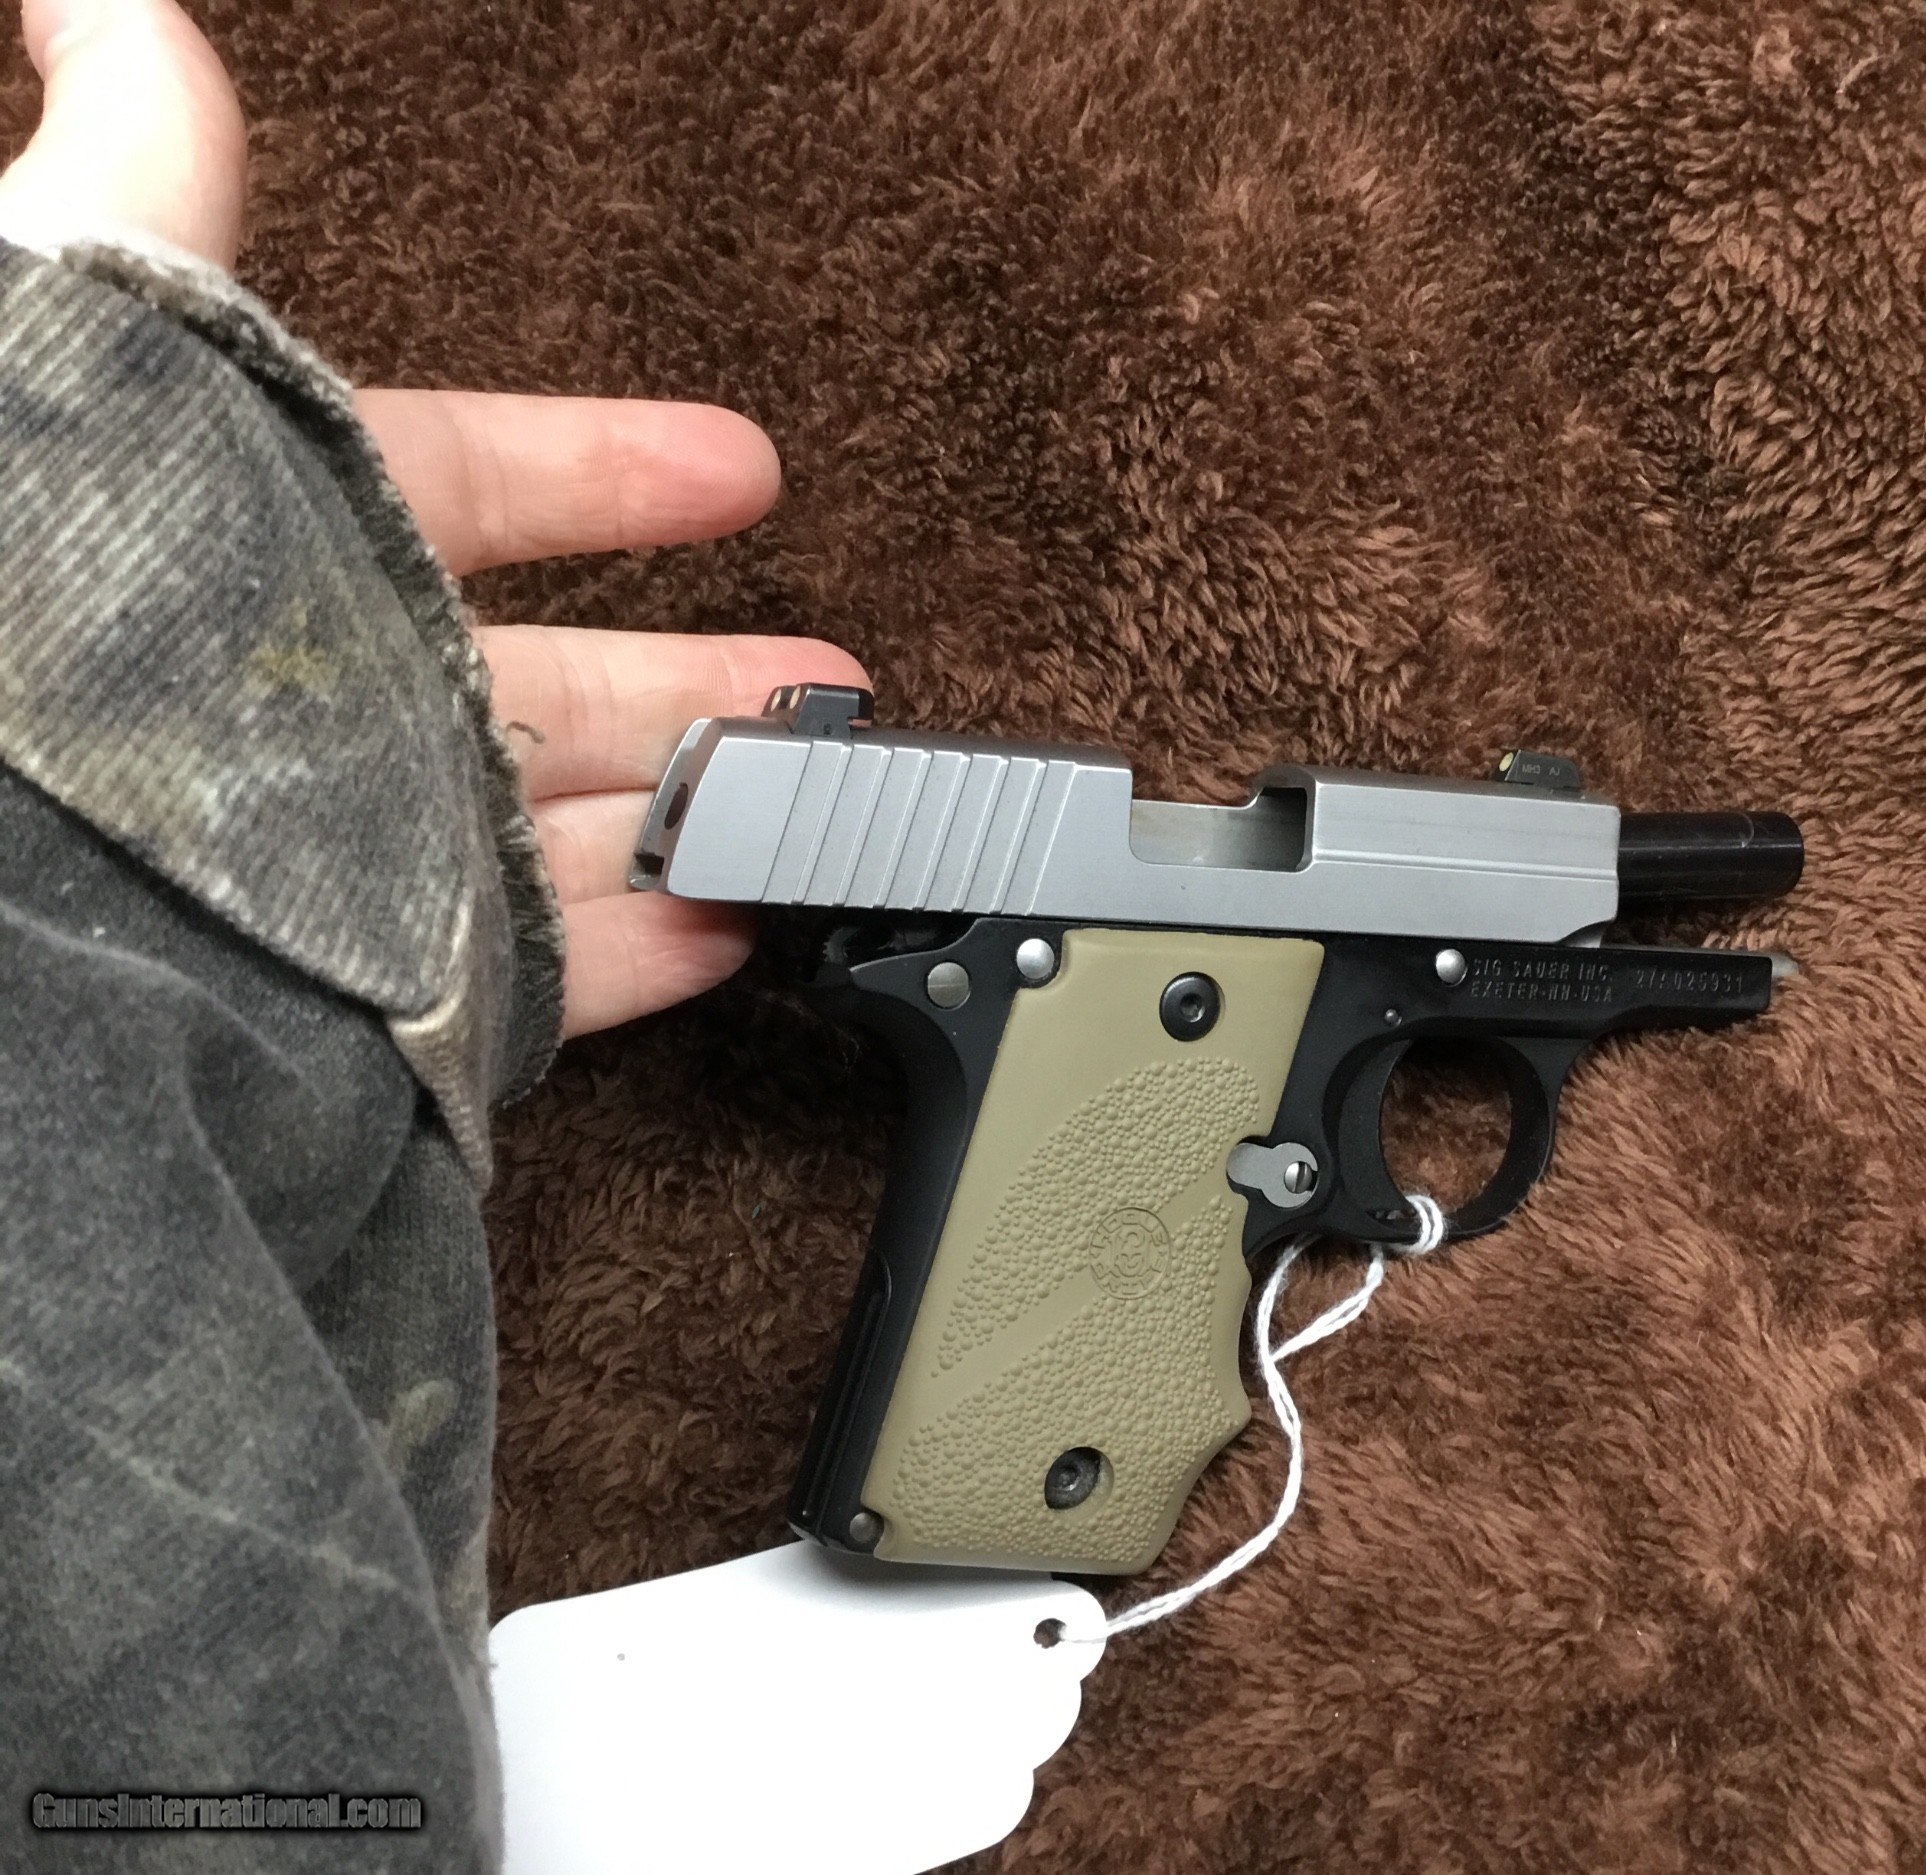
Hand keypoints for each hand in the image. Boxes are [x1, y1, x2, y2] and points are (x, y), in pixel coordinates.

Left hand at [0, 0, 865, 1037]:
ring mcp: (374, 853)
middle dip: (707, 677)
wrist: (17, 859)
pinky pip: (552, 980)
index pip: (475, 478)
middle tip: (823, 681)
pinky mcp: (396, 996)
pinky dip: (649, 953)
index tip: (739, 468)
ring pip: (582, 829)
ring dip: (705, 816)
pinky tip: (733, 927)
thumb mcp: (101, 339)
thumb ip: (143, 184)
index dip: (612, 469)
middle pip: (564, 685)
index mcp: (288, 536)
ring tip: (821, 813)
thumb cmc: (55, 585)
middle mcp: (339, 699)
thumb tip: (100, 2)